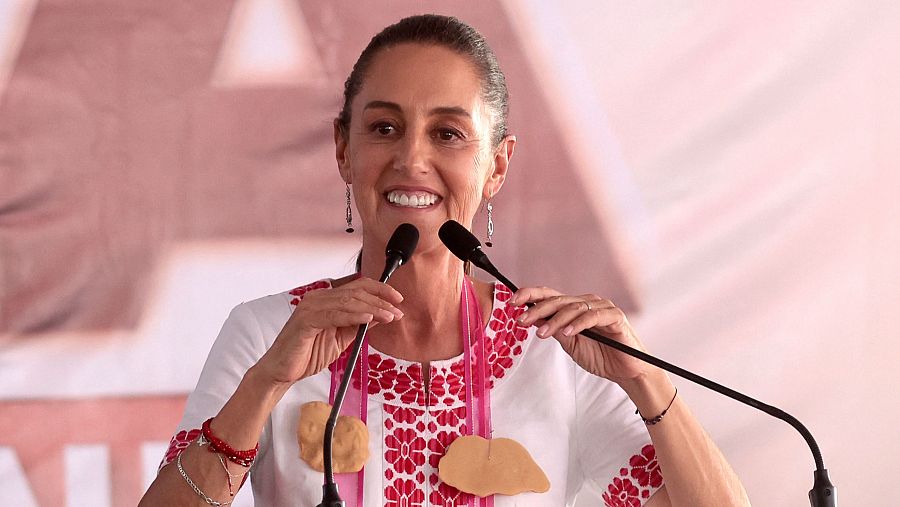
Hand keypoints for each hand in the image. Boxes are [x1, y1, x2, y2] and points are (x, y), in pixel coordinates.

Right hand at [255, 278, 403, 385]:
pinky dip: (353, 316)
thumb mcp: (340, 339)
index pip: (357, 287)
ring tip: (389, 316)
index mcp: (325, 299)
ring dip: (372, 309)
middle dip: (380, 301)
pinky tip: (368, 320)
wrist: (282, 372)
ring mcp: (310, 308)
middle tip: (398, 311)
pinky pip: (334, 315)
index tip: (398, 300)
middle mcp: (317, 298)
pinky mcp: (305, 321)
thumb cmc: (307, 354)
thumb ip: (357, 326)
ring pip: (347, 302)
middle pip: (355, 292)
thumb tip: (379, 317)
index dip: (380, 290)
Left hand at [511, 287, 651, 384]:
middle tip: (522, 320)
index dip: (531, 295)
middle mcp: (587, 303)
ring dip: (555, 320)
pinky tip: (568, 332)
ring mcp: (602, 307)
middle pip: (558, 300)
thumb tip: (532, 320)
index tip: (513, 301)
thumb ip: (554, 330)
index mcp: (574, 307)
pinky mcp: (615, 316)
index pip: (550, 296)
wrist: (625, 371)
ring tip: (542, 333)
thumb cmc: (600, 356)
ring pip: (574, 307)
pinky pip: (594, 316)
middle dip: (537, 310)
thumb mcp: (570, 344)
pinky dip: (579, 323)